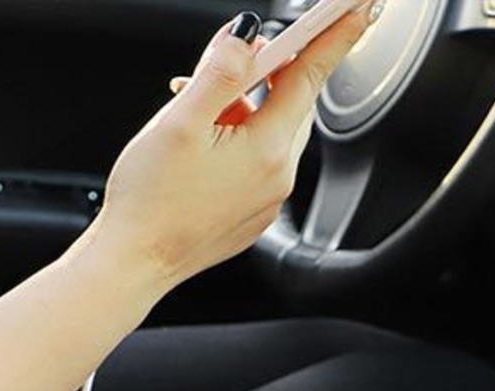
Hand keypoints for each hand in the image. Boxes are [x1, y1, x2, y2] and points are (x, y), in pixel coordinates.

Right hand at [92, 5, 377, 294]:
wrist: (136, 262)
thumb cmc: (150, 200)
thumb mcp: (181, 121)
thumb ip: (220, 72)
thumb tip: (247, 36)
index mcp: (267, 150)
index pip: (310, 76)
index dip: (335, 35)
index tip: (358, 8)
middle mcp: (278, 178)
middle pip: (289, 104)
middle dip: (264, 75)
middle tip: (224, 63)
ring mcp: (267, 200)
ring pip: (270, 133)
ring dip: (242, 109)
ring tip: (196, 112)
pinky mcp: (252, 215)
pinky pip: (257, 163)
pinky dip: (237, 141)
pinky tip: (201, 146)